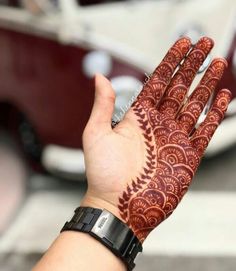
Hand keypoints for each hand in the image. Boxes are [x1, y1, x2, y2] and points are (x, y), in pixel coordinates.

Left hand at [82, 37, 230, 241]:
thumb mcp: (96, 134)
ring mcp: (174, 138)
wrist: (117, 206)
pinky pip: (205, 130)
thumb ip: (102, 105)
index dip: (170, 62)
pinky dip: (215, 114)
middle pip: (179, 88)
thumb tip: (99, 77)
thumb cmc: (103, 174)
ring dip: (206, 85)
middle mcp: (158, 124)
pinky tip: (223, 98)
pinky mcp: (187, 156)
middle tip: (205, 44)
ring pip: (195, 105)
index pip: (158, 82)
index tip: (182, 44)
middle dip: (192, 66)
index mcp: (138, 117)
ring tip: (217, 64)